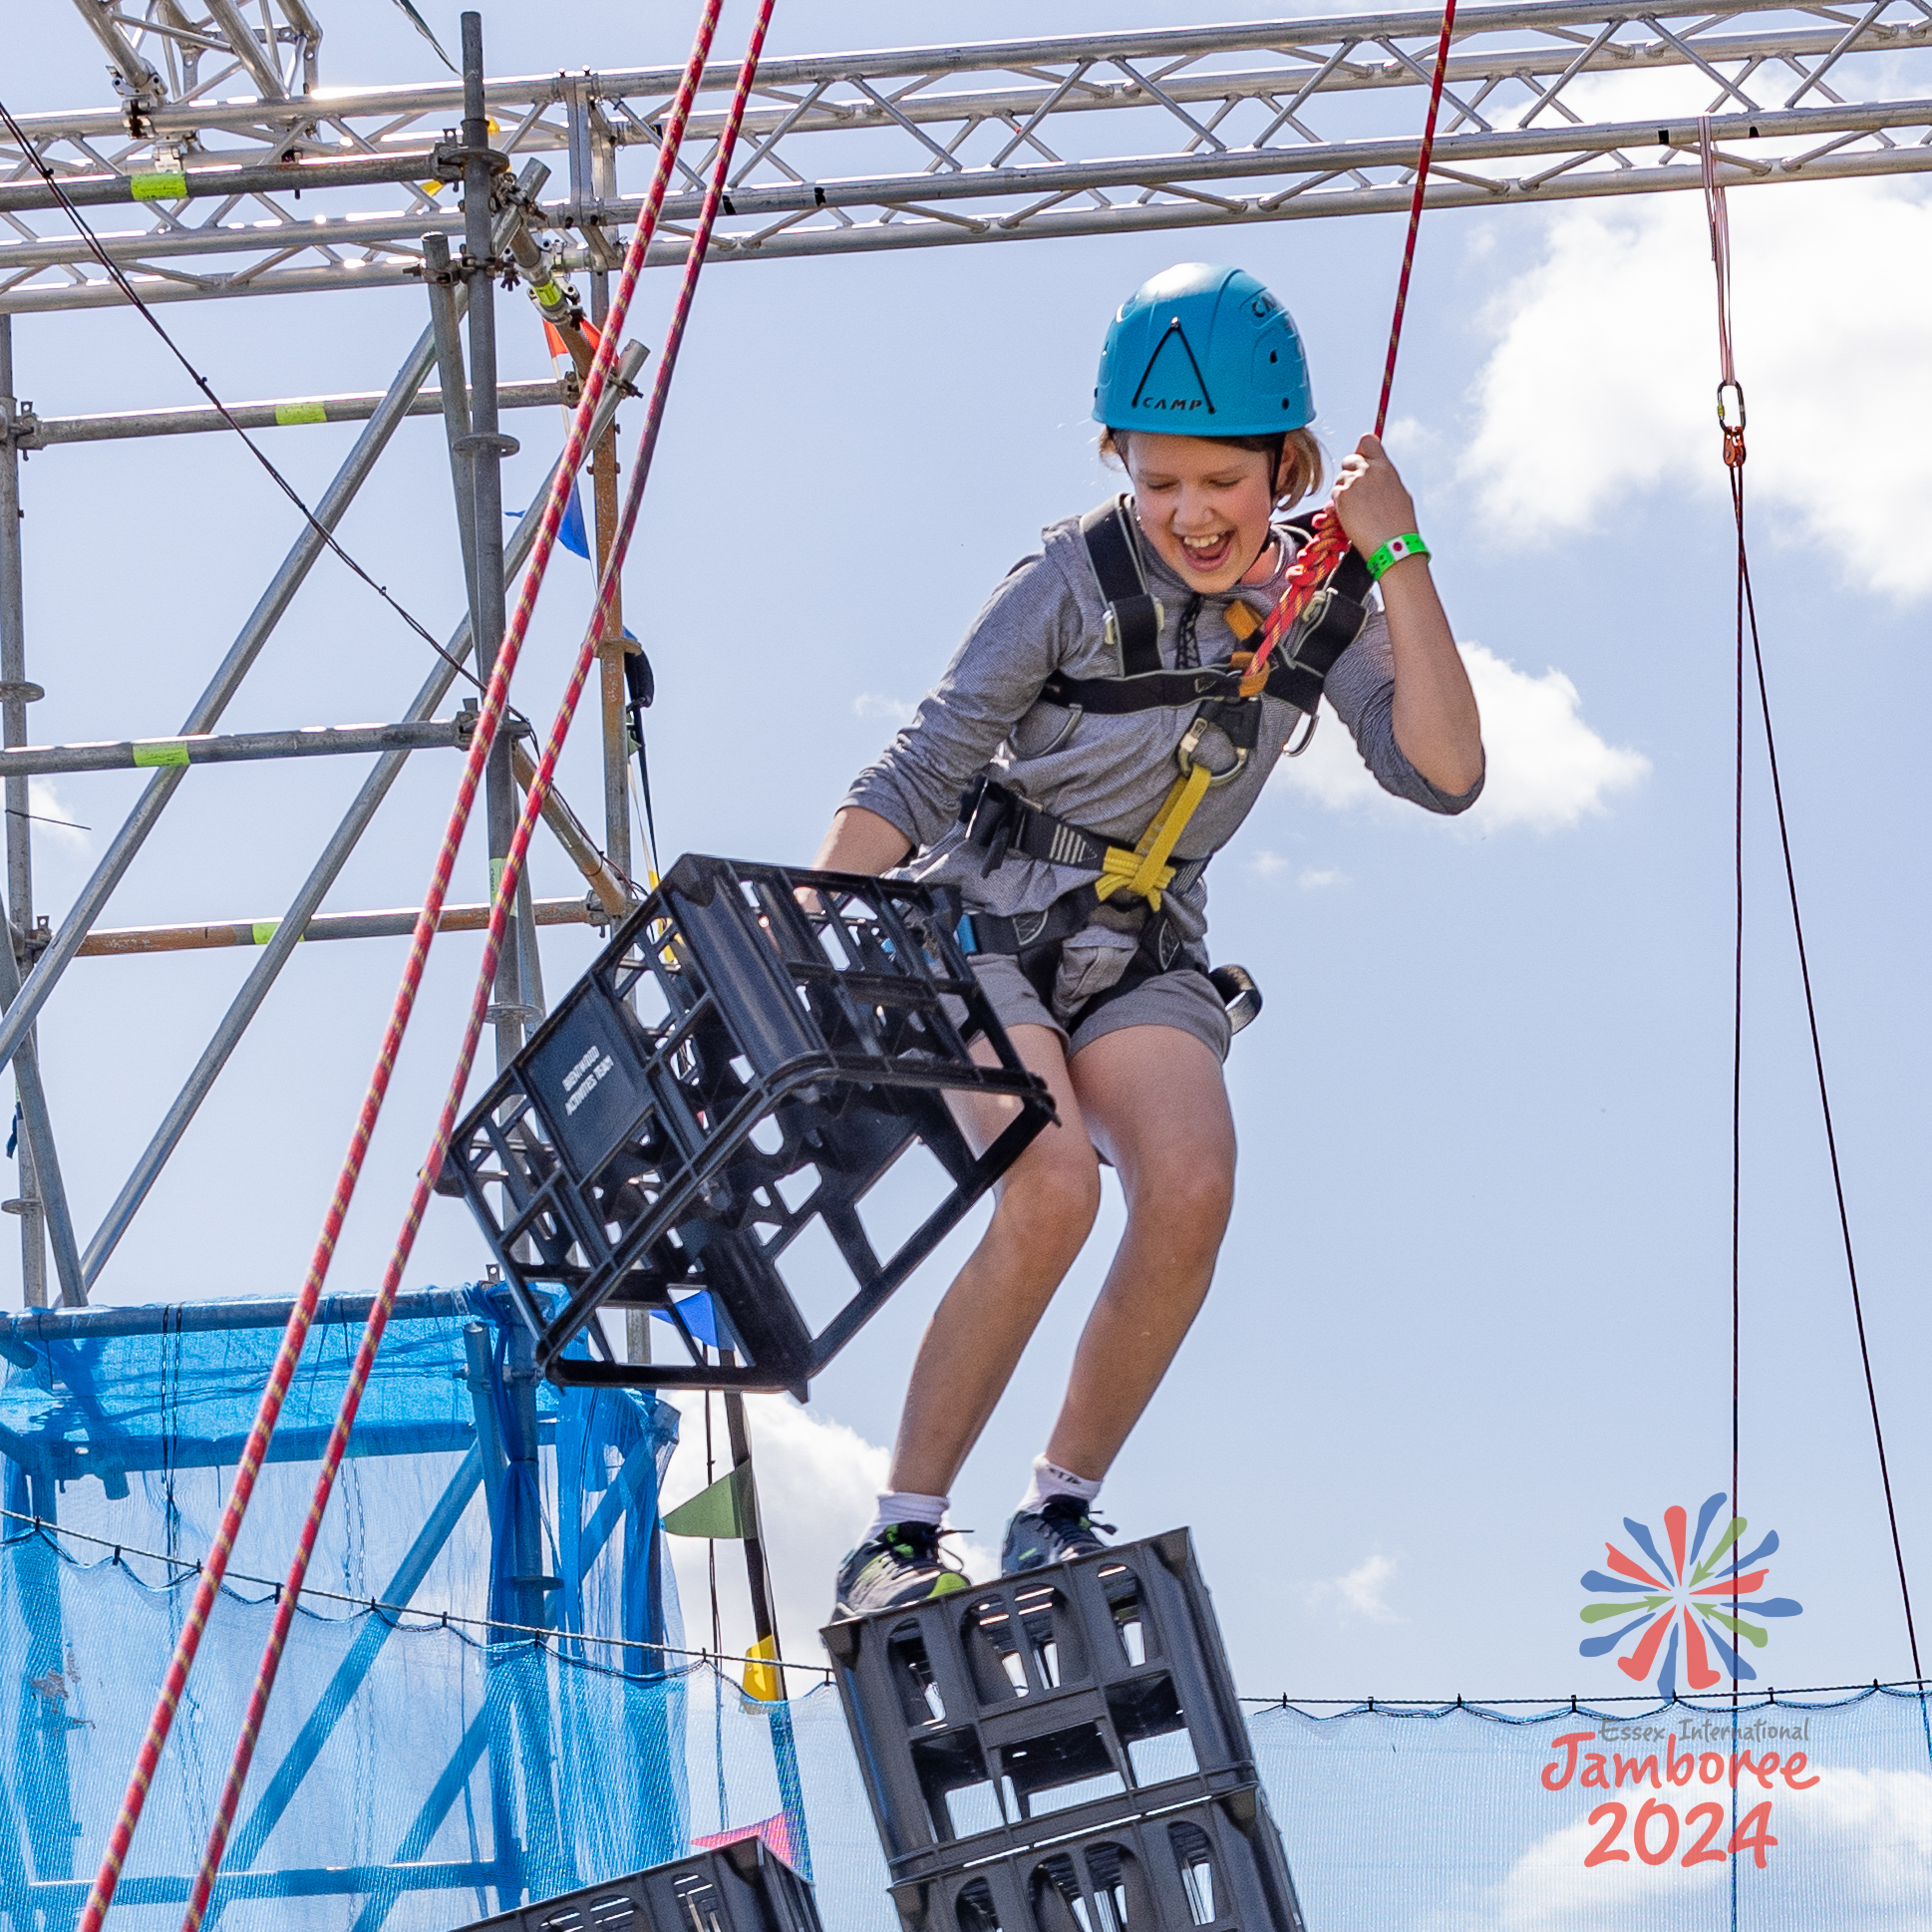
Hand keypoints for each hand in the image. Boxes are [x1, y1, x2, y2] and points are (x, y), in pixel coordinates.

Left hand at [1328, 434, 1420, 559]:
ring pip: (1340, 479)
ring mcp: (1354, 482)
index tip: (1362, 460)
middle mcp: (1369, 470)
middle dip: (1350, 473)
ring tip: (1358, 509)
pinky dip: (1339, 504)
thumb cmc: (1399, 523)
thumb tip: (1374, 472)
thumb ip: (1382, 478)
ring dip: (1344, 491)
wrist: (1392, 543)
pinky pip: (1334, 494)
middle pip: (1349, 460)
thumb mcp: (1398, 492)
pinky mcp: (1342, 497)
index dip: (1362, 450)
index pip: (1367, 441)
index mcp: (1385, 467)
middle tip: (1357, 491)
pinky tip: (1351, 516)